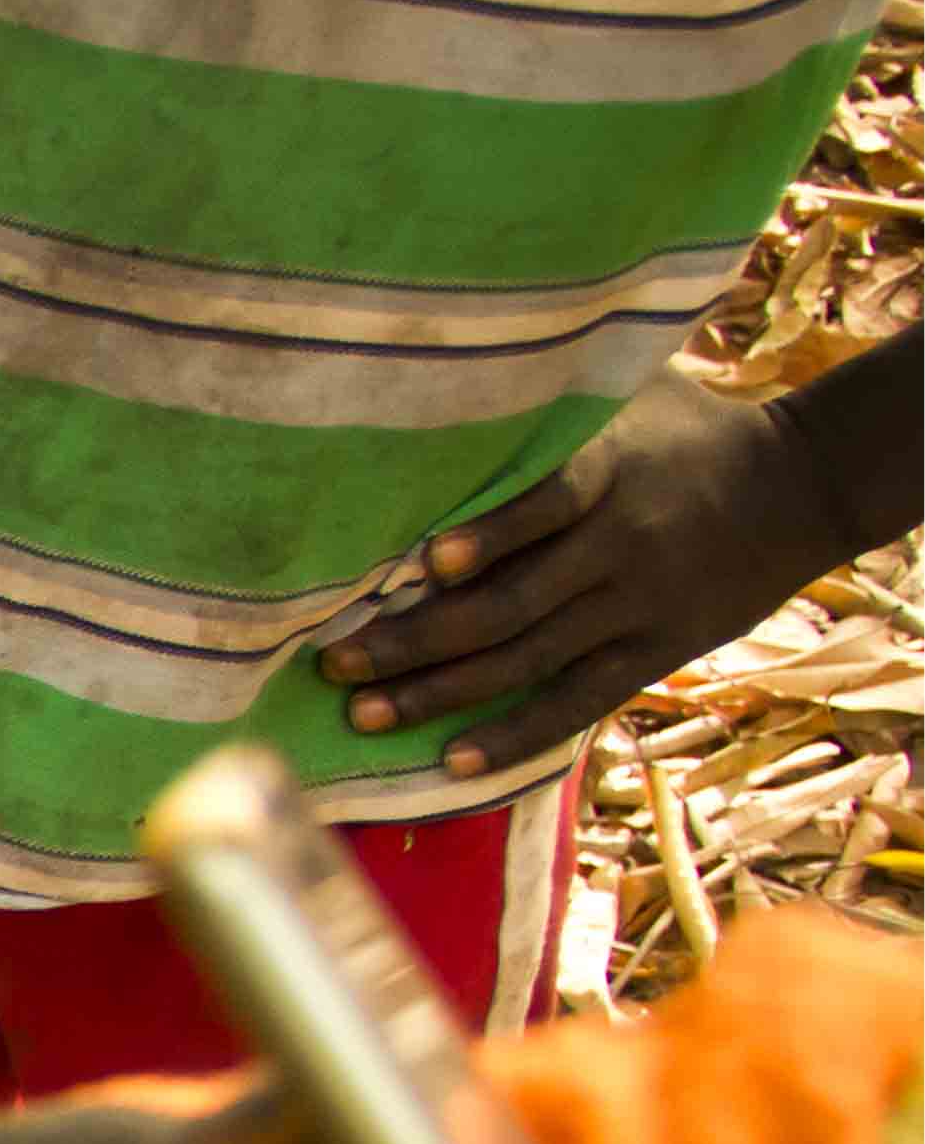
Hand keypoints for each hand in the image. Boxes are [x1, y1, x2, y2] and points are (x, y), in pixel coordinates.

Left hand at [319, 376, 870, 779]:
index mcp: (613, 471)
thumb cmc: (689, 428)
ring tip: (362, 713)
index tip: (429, 561)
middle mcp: (623, 544)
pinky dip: (515, 735)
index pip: (550, 504)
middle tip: (337, 661)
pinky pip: (578, 701)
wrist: (805, 482)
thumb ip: (553, 401)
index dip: (492, 535)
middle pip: (510, 603)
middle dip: (417, 639)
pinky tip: (453, 762)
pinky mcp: (656, 650)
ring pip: (528, 661)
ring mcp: (638, 604)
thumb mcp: (634, 392)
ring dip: (441, 692)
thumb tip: (443, 382)